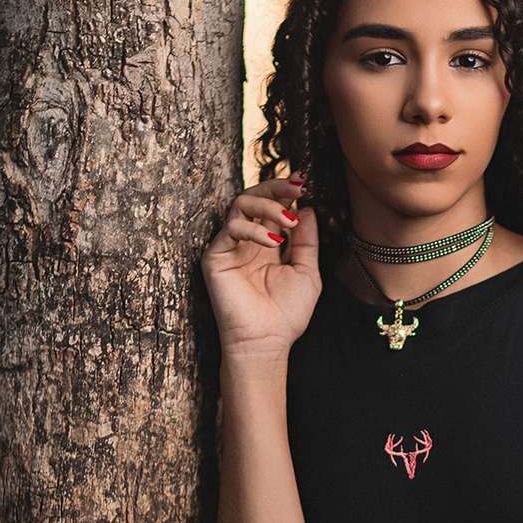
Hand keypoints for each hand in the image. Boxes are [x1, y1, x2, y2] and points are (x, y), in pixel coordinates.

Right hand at [201, 174, 320, 359]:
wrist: (267, 341)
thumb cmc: (285, 314)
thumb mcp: (306, 271)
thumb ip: (306, 240)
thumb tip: (307, 209)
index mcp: (266, 244)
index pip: (272, 207)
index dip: (286, 191)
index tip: (305, 180)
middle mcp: (246, 242)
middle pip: (253, 198)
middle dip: (275, 188)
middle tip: (297, 187)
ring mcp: (229, 247)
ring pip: (240, 205)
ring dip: (267, 206)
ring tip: (289, 220)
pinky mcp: (215, 257)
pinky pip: (231, 229)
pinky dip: (253, 230)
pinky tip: (273, 243)